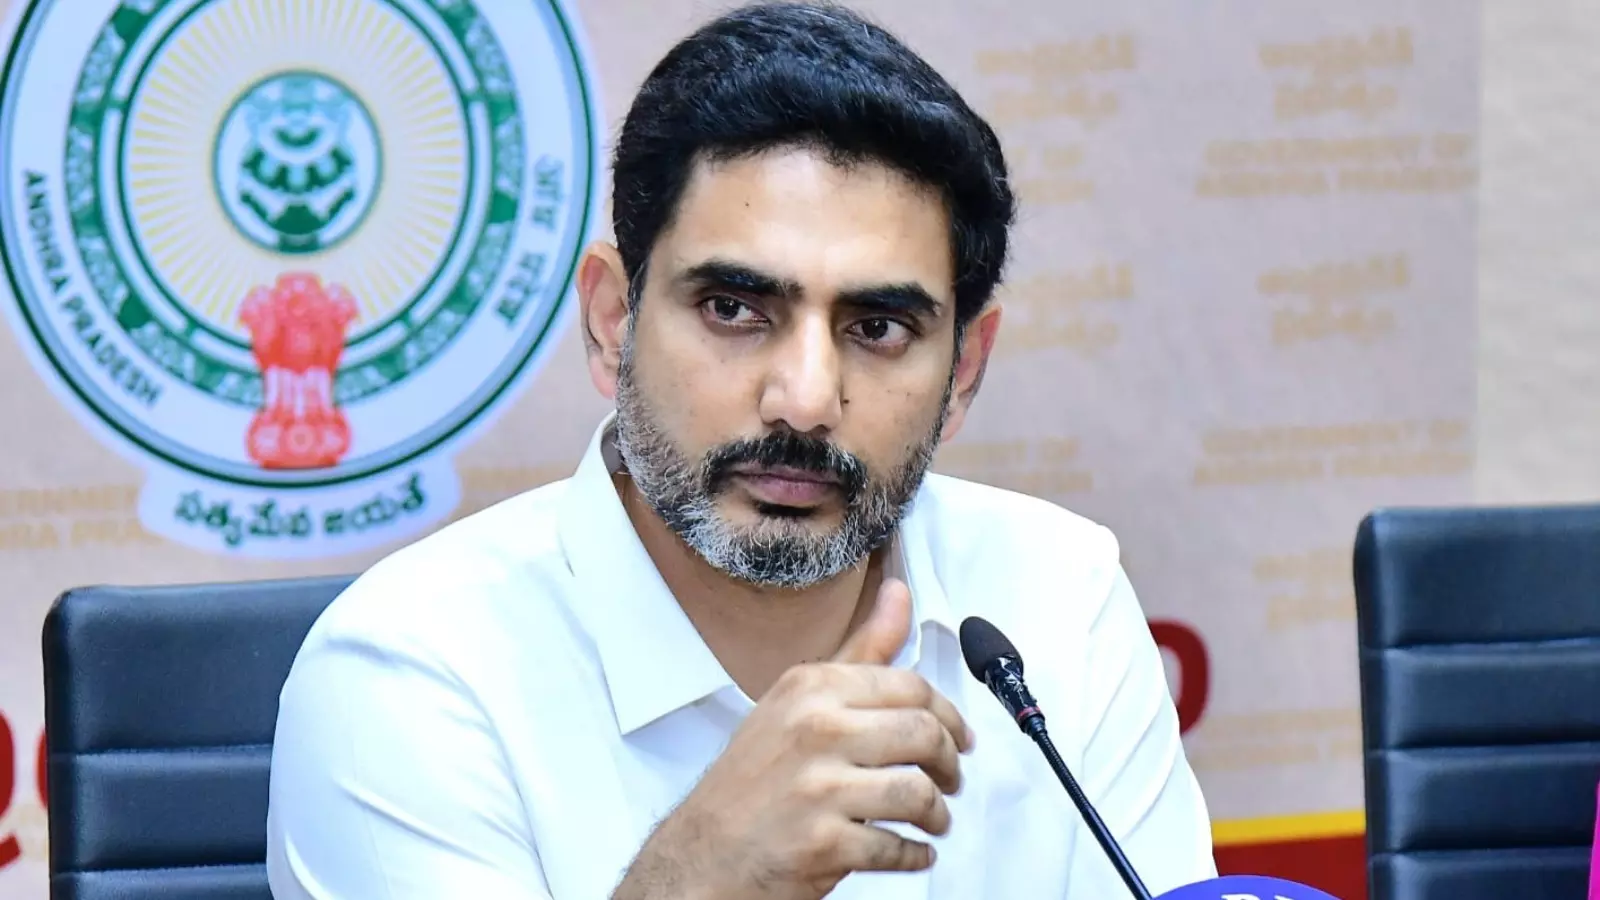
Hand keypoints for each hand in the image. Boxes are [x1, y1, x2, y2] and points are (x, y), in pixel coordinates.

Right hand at [612, 578, 974, 899]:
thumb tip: (898, 594)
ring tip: (934, 819)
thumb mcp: (798, 701)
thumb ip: (860, 651)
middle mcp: (814, 728)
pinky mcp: (823, 843)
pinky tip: (911, 851)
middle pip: (923, 733)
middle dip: (949, 763)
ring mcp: (818, 788)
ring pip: (918, 791)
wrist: (704, 854)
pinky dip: (914, 855)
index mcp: (811, 687)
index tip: (956, 734)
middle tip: (950, 779)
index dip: (948, 714)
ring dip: (938, 814)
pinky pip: (896, 847)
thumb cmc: (754, 779)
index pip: (910, 686)